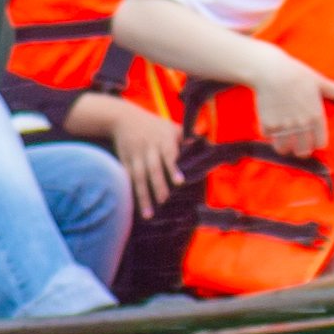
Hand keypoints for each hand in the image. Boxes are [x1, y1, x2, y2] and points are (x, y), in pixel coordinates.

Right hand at [69, 90, 185, 211]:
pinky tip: (133, 209)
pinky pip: (127, 181)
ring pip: (138, 178)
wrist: (123, 118)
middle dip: (157, 186)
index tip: (180, 182)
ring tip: (148, 215)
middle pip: (152, 169)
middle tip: (164, 201)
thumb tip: (211, 147)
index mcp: (163, 139)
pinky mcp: (125, 163)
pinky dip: (130, 194)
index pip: (169, 154)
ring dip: (143, 197)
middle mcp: (149, 149)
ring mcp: (135, 157)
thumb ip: (190, 138)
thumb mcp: (172, 127)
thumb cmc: (155, 126)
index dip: (173, 168)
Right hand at [247, 60, 333, 161]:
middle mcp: (301, 124)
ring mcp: (284, 125)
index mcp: (316, 116)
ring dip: (285, 147)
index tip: (312, 139)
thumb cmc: (297, 74)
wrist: (270, 70)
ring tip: (284, 141)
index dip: (316, 143)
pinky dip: (270, 137)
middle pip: (303, 151)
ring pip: (285, 149)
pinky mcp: (268, 124)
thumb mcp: (321, 82)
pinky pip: (269, 139)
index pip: (320, 143)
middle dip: (301, 149)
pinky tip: (272, 130)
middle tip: (297, 144)